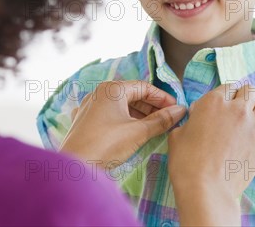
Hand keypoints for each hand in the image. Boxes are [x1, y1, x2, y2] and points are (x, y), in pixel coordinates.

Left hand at [60, 80, 185, 168]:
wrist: (74, 168)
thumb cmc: (106, 145)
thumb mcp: (138, 132)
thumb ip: (161, 120)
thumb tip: (180, 110)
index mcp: (112, 89)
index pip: (144, 87)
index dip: (162, 98)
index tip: (176, 109)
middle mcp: (99, 93)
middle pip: (132, 94)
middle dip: (151, 107)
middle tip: (168, 120)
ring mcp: (90, 106)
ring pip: (120, 105)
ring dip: (139, 114)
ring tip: (154, 128)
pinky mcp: (84, 121)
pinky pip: (109, 115)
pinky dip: (124, 120)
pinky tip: (132, 132)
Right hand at [168, 84, 254, 225]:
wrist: (206, 188)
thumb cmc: (186, 162)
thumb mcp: (178, 134)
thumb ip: (190, 121)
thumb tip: (195, 120)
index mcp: (213, 102)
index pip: (227, 86)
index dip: (224, 95)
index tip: (221, 105)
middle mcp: (236, 109)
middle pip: (249, 90)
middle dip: (243, 96)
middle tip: (236, 109)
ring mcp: (253, 126)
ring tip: (252, 116)